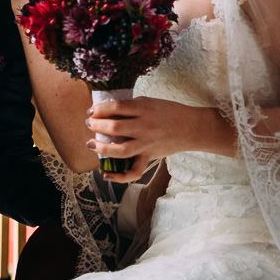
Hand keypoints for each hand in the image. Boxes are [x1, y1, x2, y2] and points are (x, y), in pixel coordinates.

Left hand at [86, 97, 233, 181]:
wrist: (191, 127)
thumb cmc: (169, 112)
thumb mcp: (149, 102)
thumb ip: (131, 106)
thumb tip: (108, 111)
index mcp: (143, 108)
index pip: (115, 107)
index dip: (100, 108)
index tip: (91, 110)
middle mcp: (144, 126)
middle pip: (114, 127)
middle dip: (96, 125)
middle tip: (89, 123)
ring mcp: (147, 144)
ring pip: (120, 150)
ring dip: (102, 147)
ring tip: (91, 144)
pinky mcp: (150, 157)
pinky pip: (134, 171)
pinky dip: (119, 177)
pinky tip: (106, 175)